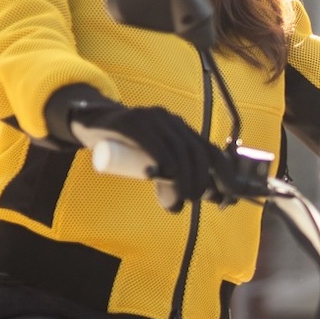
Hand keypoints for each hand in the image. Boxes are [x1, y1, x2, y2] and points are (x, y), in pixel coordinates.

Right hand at [70, 99, 221, 207]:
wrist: (92, 124)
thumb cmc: (127, 147)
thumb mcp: (154, 157)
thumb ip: (172, 171)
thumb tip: (198, 197)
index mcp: (182, 130)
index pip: (210, 151)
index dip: (223, 173)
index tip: (227, 197)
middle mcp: (171, 120)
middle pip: (196, 151)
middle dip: (200, 179)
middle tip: (192, 200)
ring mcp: (152, 118)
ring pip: (178, 148)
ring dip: (183, 177)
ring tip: (177, 198)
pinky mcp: (131, 122)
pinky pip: (153, 139)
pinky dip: (164, 157)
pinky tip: (168, 173)